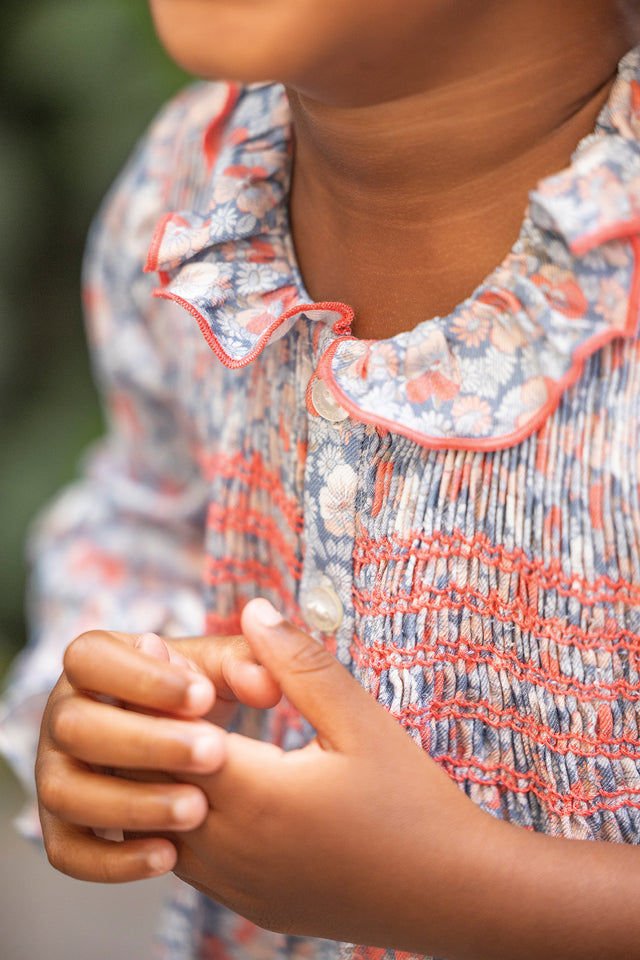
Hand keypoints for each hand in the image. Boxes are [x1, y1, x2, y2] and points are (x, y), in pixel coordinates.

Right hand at [36, 627, 281, 882]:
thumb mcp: (218, 671)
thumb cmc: (197, 694)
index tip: (203, 696)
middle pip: (75, 726)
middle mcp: (61, 715)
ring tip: (197, 809)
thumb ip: (244, 666)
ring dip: (131, 803)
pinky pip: (68, 851)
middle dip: (145, 742)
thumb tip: (267, 685)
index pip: (89, 658)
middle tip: (212, 753)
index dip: (142, 678)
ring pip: (65, 792)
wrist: (183, 748)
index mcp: (91, 662)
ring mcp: (53, 773)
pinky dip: (113, 860)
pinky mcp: (61, 828)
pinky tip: (168, 855)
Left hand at [170, 600, 490, 954]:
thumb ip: (301, 664)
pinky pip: (186, 860)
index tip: (153, 647)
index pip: (173, 735)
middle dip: (144, 725)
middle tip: (149, 678)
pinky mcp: (249, 902)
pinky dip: (176, 816)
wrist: (450, 894)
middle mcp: (235, 848)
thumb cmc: (412, 803)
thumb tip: (254, 611)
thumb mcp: (361, 721)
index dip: (156, 687)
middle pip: (152, 780)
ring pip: (160, 825)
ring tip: (167, 721)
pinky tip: (197, 780)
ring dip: (155, 773)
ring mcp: (238, 884)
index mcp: (259, 796)